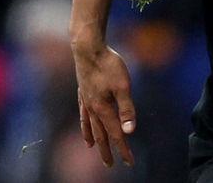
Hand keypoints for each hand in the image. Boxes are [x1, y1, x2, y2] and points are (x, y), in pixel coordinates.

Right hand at [73, 43, 135, 167]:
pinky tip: (85, 122)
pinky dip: (84, 123)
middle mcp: (92, 108)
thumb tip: (129, 131)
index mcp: (103, 108)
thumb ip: (127, 108)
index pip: (115, 134)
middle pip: (100, 134)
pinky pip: (83, 113)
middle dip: (107, 150)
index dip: (123, 149)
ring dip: (94, 138)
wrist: (88, 47)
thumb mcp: (123, 86)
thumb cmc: (108, 64)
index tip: (129, 162)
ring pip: (89, 125)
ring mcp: (86, 100)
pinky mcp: (83, 91)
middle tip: (110, 164)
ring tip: (93, 148)